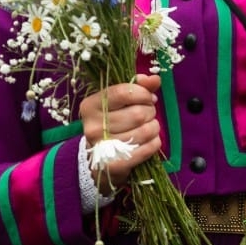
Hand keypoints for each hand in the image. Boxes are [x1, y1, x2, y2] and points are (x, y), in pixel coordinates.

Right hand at [79, 73, 162, 191]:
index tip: (149, 98)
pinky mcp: (114, 165)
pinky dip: (154, 143)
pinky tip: (151, 141)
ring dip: (154, 128)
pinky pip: (146, 149)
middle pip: (137, 113)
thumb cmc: (113, 125)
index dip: (143, 93)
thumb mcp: (121, 103)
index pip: (123, 92)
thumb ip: (138, 87)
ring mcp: (102, 147)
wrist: (101, 162)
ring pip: (144, 131)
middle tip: (148, 115)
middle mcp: (92, 126)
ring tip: (150, 128)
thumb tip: (154, 79)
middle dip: (150, 112)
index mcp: (90, 106)